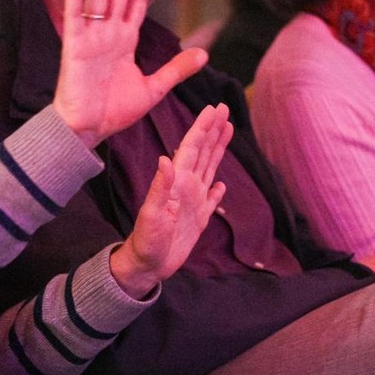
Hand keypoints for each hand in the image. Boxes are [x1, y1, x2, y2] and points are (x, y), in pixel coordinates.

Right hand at [52, 0, 207, 147]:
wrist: (89, 130)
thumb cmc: (114, 111)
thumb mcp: (154, 88)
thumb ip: (176, 69)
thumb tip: (204, 54)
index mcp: (125, 39)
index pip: (139, 1)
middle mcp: (108, 33)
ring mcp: (91, 37)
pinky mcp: (74, 47)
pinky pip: (75, 16)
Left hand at [109, 104, 231, 296]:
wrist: (146, 266)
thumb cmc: (146, 241)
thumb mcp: (152, 214)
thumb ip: (161, 187)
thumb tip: (165, 158)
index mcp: (177, 182)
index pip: (192, 148)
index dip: (203, 128)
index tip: (213, 109)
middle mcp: (186, 187)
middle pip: (203, 152)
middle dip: (214, 130)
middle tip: (224, 109)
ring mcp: (193, 202)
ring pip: (209, 168)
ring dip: (218, 149)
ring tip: (228, 131)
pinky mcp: (198, 219)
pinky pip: (211, 199)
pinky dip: (218, 190)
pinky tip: (222, 183)